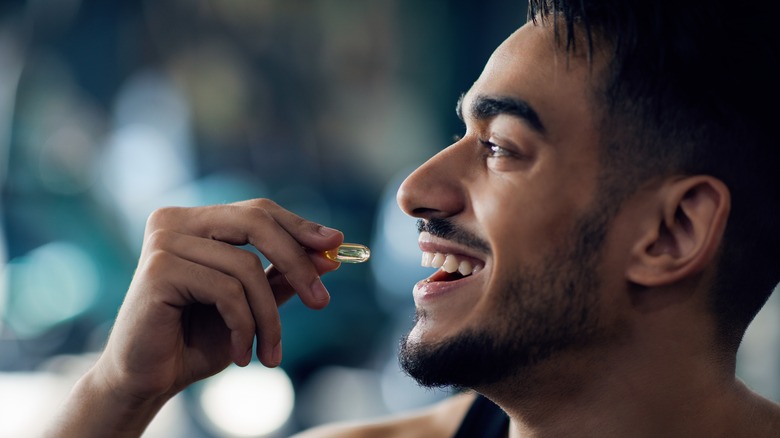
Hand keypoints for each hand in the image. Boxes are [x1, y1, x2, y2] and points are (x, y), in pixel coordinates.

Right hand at [91, 199, 342, 402]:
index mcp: (196, 221)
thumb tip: (331, 254)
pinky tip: (241, 354)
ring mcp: (164, 241)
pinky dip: (244, 326)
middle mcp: (176, 221)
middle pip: (256, 223)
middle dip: (297, 262)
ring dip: (269, 318)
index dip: (300, 226)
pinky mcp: (158, 268)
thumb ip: (282, 277)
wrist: (148, 379)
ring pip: (246, 268)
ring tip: (270, 353)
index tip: (336, 244)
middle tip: (322, 301)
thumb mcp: (251, 304)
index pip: (258, 211)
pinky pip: (227, 292)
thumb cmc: (196, 339)